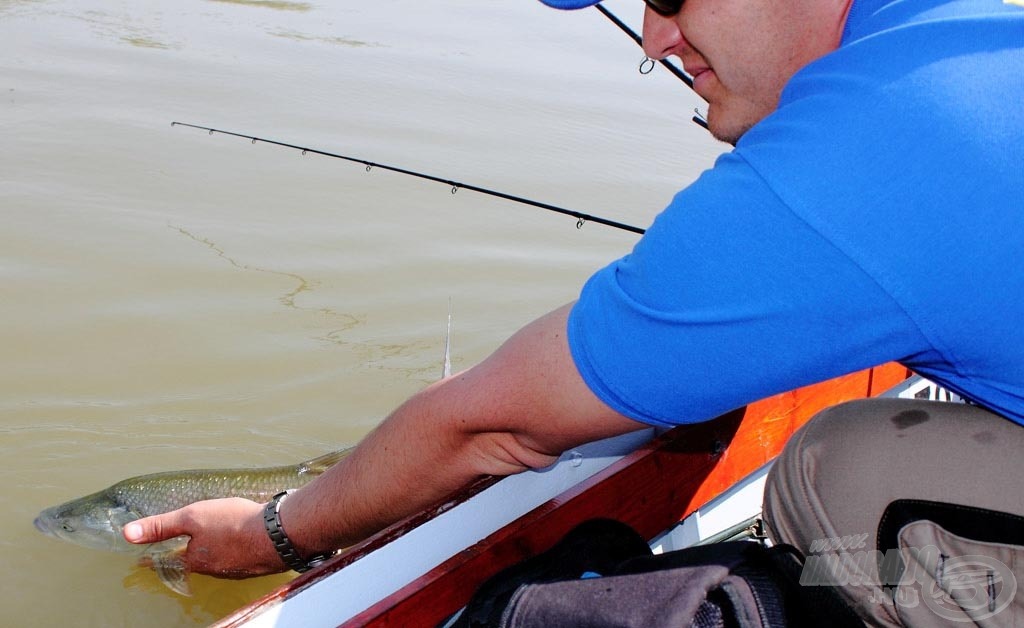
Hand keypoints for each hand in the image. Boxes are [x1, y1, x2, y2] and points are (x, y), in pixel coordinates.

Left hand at [124, 497, 287, 578]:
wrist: (280, 533)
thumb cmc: (234, 523)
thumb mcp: (193, 517)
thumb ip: (162, 526)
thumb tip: (127, 534)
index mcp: (195, 558)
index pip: (168, 560)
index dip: (154, 559)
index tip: (142, 562)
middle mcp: (214, 568)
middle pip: (195, 561)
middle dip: (189, 553)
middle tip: (182, 546)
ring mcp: (236, 568)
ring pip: (218, 559)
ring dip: (214, 550)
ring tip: (215, 538)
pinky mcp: (255, 562)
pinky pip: (238, 557)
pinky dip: (235, 548)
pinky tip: (242, 539)